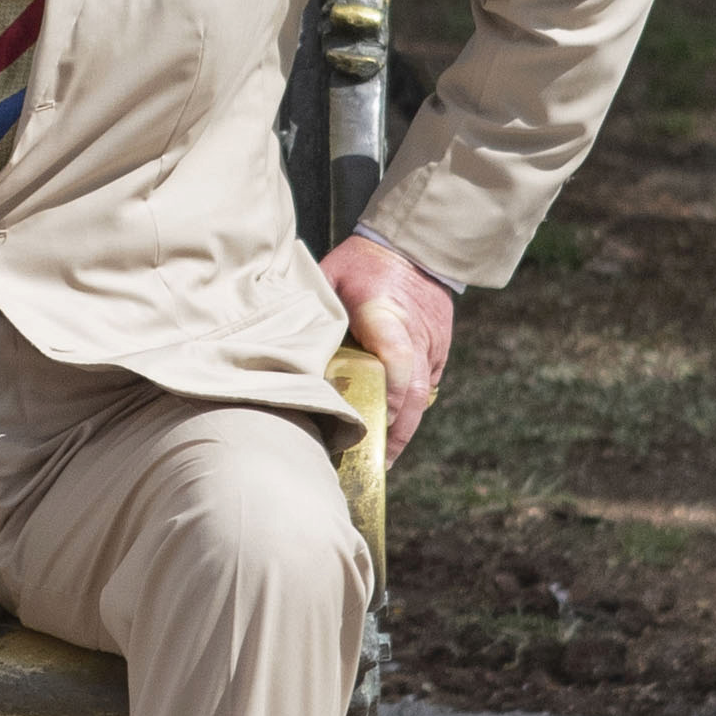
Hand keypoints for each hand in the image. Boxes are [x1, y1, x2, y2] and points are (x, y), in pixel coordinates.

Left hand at [320, 235, 455, 462]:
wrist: (416, 248)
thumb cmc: (364, 262)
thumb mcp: (331, 277)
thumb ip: (313, 311)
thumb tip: (276, 346)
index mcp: (385, 312)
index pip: (396, 356)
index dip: (388, 391)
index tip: (373, 422)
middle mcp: (415, 333)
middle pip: (413, 391)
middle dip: (396, 432)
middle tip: (372, 466)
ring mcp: (432, 346)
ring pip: (421, 398)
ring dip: (402, 430)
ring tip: (378, 464)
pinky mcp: (439, 353)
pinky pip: (425, 390)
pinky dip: (408, 413)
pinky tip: (389, 437)